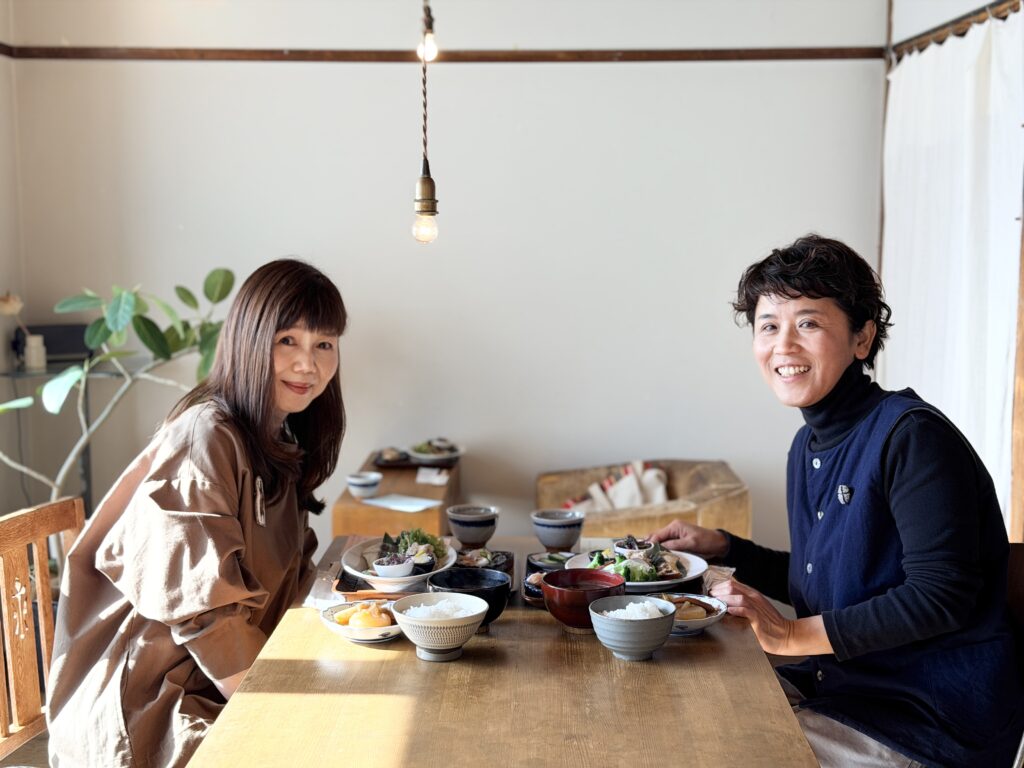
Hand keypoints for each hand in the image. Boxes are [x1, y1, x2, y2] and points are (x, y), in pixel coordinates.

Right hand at [645, 519, 727, 557]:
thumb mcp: (690, 543)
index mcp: (674, 527)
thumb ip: (675, 545)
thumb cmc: (706, 542)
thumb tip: (660, 548)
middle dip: (650, 546)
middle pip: (656, 538)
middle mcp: (672, 530)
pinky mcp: (678, 542)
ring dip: (655, 550)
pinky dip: (662, 551)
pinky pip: (666, 546)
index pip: (657, 535)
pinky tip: (658, 558)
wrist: (719, 544)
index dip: (649, 544)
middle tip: (643, 557)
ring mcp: (675, 536)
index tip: (643, 554)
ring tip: (648, 559)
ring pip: (660, 542)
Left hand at [710, 579, 831, 655]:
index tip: (711, 593)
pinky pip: (746, 610)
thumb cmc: (770, 624)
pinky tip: (728, 611)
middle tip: (710, 599)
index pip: (732, 584)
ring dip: (724, 599)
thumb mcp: (755, 609)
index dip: (719, 587)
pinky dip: (736, 609)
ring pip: (738, 597)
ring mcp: (757, 608)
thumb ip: (742, 603)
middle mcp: (754, 598)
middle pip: (732, 587)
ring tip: (716, 604)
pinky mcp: (758, 619)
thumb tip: (724, 602)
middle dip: (718, 591)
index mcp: (753, 594)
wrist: (786, 635)